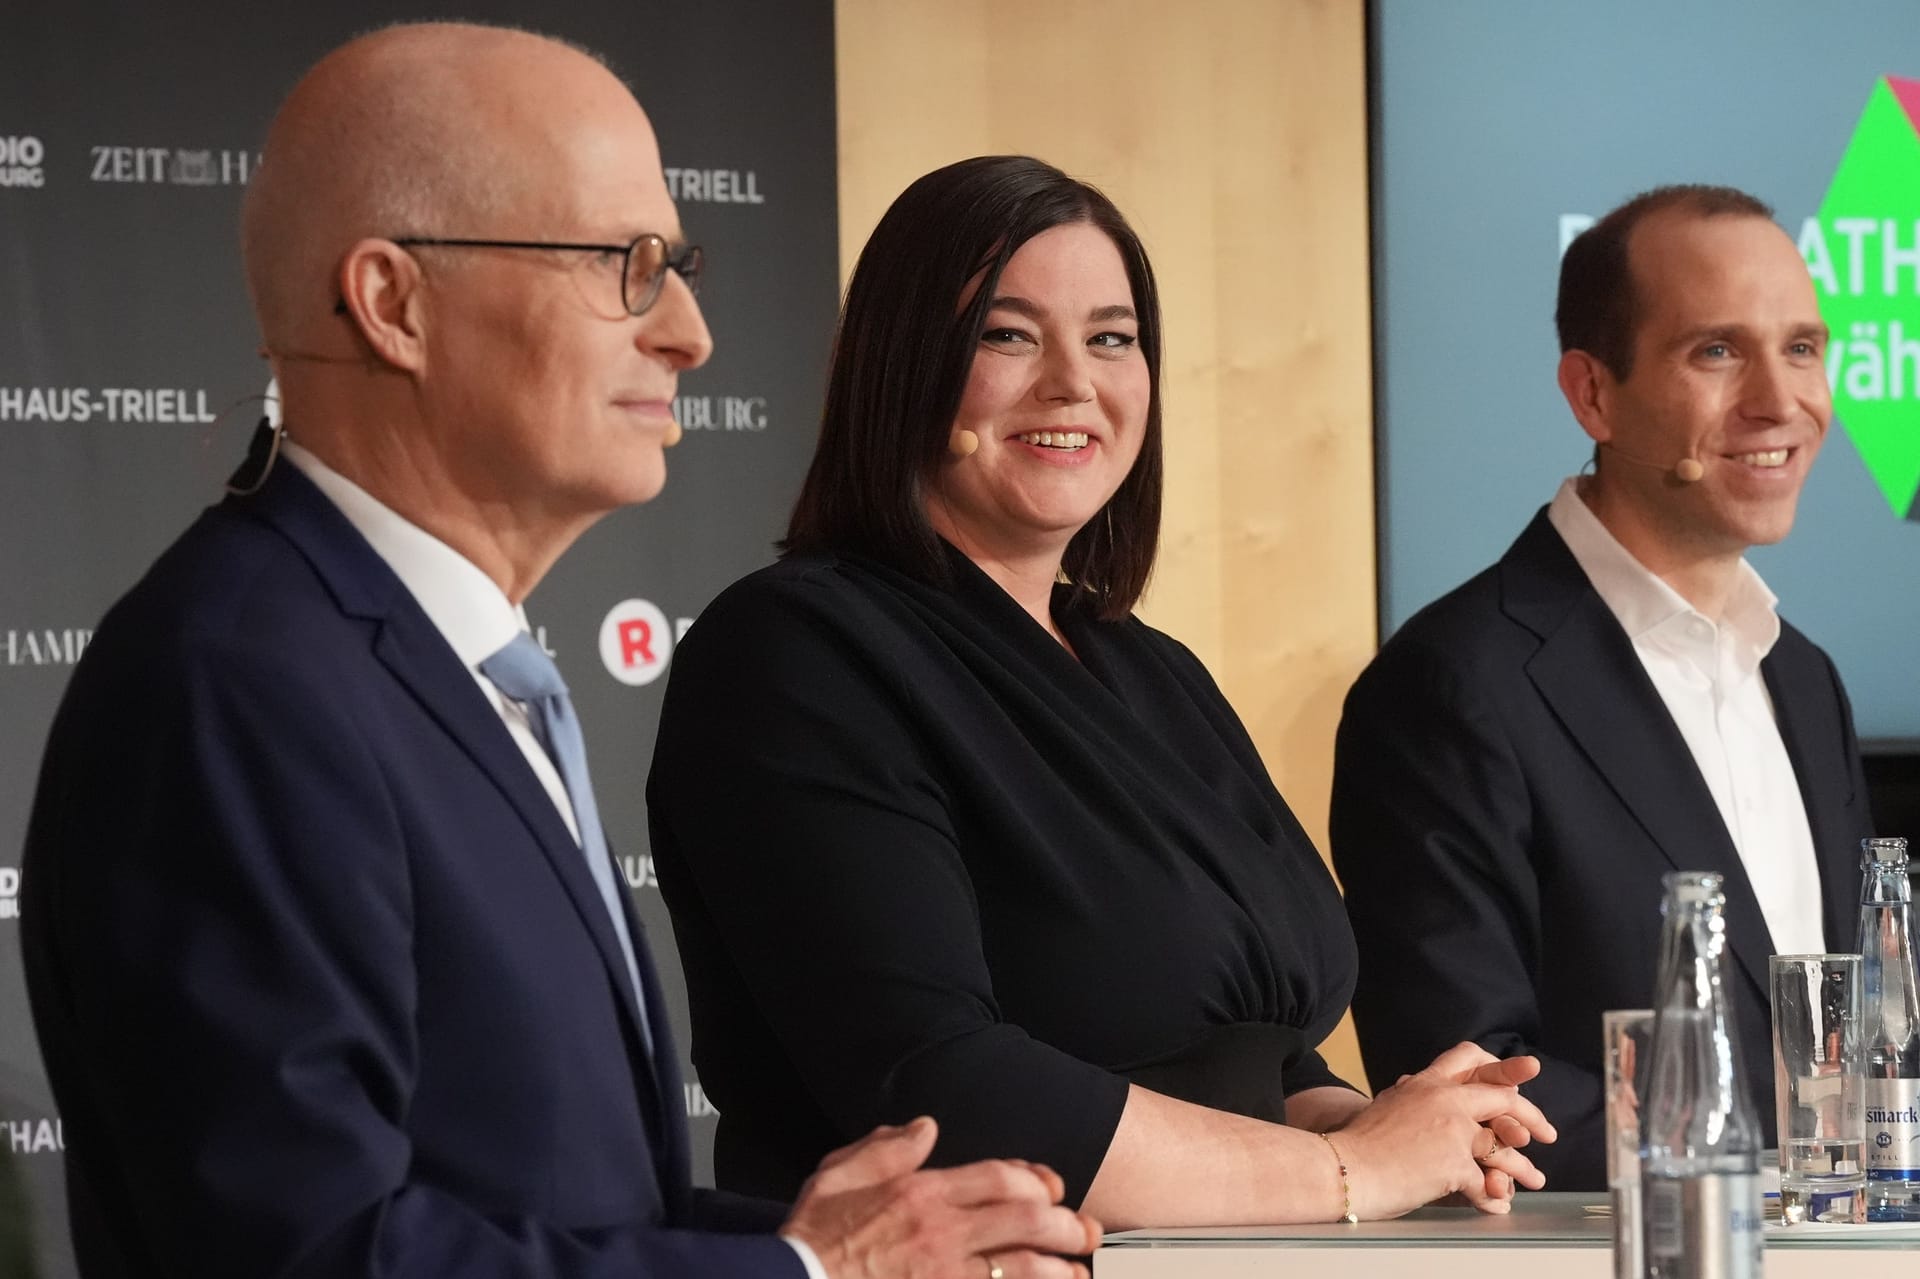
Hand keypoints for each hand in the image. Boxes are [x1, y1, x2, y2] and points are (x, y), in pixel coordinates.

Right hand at [781, 1116, 1101, 1278]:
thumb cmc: (814, 1239)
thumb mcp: (838, 1174)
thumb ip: (886, 1147)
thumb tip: (924, 1127)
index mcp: (922, 1194)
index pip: (998, 1177)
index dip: (1037, 1180)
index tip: (1054, 1189)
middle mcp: (942, 1233)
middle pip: (1026, 1222)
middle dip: (1068, 1225)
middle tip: (1088, 1232)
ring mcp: (946, 1276)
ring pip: (1023, 1270)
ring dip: (1061, 1271)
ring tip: (1081, 1273)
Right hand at [1333, 1042, 1555, 1218]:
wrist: (1343, 1167)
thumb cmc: (1358, 1143)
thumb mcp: (1388, 1104)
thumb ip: (1412, 1097)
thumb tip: (1417, 1086)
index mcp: (1426, 1083)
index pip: (1470, 1057)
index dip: (1501, 1064)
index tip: (1523, 1076)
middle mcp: (1443, 1099)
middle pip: (1503, 1097)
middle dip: (1531, 1116)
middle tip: (1547, 1133)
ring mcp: (1451, 1130)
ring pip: (1503, 1147)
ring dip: (1522, 1168)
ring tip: (1534, 1180)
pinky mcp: (1453, 1164)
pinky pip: (1485, 1184)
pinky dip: (1494, 1198)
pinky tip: (1497, 1206)